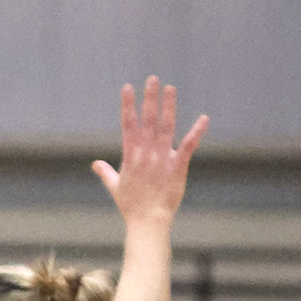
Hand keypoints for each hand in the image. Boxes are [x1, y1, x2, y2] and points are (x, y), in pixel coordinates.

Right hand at [92, 77, 206, 227]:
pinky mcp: (177, 166)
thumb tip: (95, 164)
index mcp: (131, 155)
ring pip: (166, 127)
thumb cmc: (131, 206)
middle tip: (153, 79)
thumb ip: (106, 172)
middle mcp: (146, 152)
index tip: (128, 87)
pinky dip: (196, 131)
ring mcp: (162, 158)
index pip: (128, 124)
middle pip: (148, 120)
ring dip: (169, 106)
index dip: (128, 105)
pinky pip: (188, 145)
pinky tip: (204, 118)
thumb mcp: (115, 187)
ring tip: (170, 88)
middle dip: (150, 99)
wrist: (148, 221)